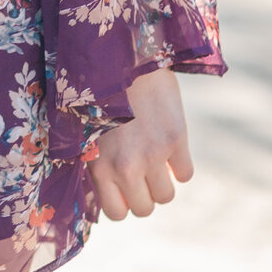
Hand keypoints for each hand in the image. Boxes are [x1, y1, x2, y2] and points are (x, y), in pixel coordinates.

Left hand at [86, 68, 194, 219]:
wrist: (120, 57)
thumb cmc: (97, 95)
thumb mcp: (85, 132)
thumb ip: (96, 162)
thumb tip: (108, 191)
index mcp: (99, 165)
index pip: (116, 213)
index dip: (122, 203)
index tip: (122, 189)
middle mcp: (126, 166)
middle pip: (145, 209)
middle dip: (143, 195)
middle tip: (140, 175)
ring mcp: (153, 154)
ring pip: (167, 196)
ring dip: (162, 182)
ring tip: (154, 162)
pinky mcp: (176, 139)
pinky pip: (186, 174)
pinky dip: (180, 166)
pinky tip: (169, 148)